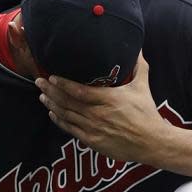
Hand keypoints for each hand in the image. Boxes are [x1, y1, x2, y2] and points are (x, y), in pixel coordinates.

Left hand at [35, 52, 166, 163]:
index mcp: (108, 99)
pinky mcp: (92, 141)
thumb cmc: (146, 114)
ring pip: (66, 115)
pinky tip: (52, 113)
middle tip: (39, 82)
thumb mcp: (142, 87)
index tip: (51, 76)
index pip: (79, 90)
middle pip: (67, 102)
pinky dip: (59, 121)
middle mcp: (97, 114)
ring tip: (42, 96)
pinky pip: (71, 130)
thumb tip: (138, 49)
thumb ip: (139, 67)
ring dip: (52, 105)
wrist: (151, 142)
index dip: (62, 84)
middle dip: (51, 91)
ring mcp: (93, 129)